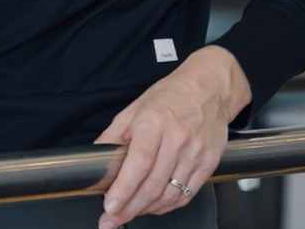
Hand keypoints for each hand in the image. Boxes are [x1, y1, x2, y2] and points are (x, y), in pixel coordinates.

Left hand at [94, 45, 248, 227]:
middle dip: (129, 208)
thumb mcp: (134, 109)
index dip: (123, 189)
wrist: (210, 89)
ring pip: (170, 194)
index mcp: (154, 123)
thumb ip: (113, 136)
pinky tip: (153, 207)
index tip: (110, 206)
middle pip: (153, 185)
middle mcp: (177, 139)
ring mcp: (196, 153)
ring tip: (129, 214)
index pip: (138, 164)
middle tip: (112, 220)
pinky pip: (187, 194)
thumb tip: (94, 157)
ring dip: (147, 210)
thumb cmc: (170, 96)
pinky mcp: (209, 164)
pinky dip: (168, 206)